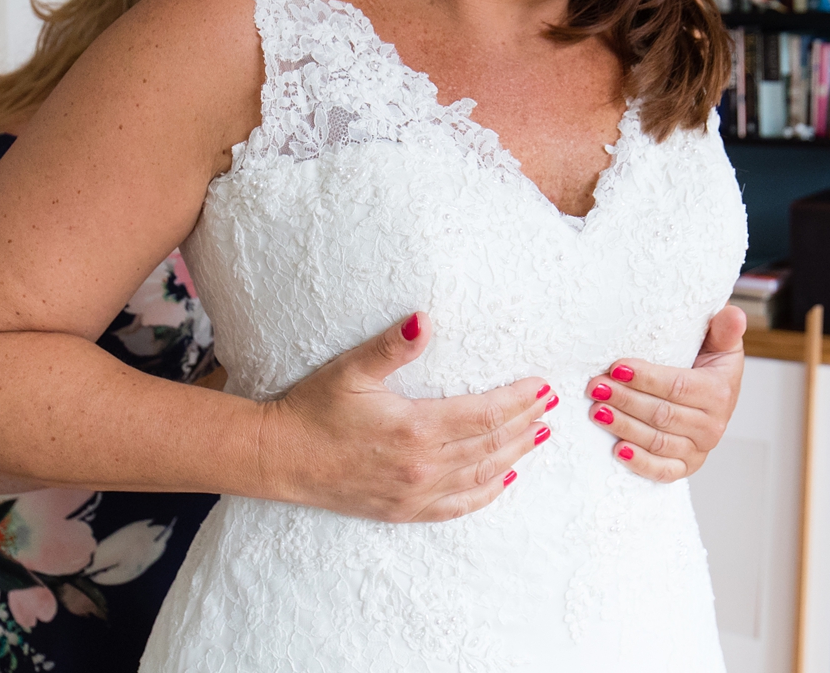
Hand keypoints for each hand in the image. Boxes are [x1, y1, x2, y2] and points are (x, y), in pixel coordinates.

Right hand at [262, 313, 553, 522]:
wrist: (279, 458)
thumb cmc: (313, 407)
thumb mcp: (351, 370)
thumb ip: (392, 346)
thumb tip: (424, 319)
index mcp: (415, 428)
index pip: (485, 415)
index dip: (518, 400)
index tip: (541, 386)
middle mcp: (421, 466)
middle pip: (491, 445)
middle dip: (526, 422)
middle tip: (550, 405)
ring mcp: (414, 493)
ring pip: (481, 476)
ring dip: (514, 454)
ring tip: (539, 435)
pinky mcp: (403, 511)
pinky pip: (457, 506)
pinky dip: (486, 493)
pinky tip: (504, 480)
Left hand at [586, 305, 745, 482]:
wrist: (717, 395)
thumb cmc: (710, 364)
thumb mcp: (720, 342)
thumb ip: (724, 328)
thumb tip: (734, 315)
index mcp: (720, 392)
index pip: (678, 386)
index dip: (646, 378)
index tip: (617, 367)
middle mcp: (713, 425)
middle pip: (662, 414)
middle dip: (626, 400)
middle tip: (596, 387)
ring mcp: (699, 449)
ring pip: (657, 441)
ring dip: (624, 426)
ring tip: (597, 411)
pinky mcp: (686, 466)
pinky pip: (663, 471)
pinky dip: (640, 462)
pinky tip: (617, 449)